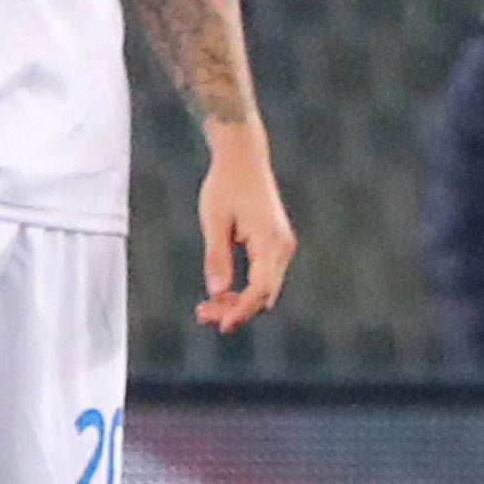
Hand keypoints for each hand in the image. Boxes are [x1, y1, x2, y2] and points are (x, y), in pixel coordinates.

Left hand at [193, 132, 294, 333]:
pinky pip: (263, 275)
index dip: (241, 310)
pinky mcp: (274, 244)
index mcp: (270, 242)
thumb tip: (216, 292)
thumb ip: (216, 257)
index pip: (260, 288)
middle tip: (201, 315)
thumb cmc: (225, 186)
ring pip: (264, 287)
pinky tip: (220, 294)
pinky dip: (244, 287)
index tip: (221, 324)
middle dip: (236, 309)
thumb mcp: (213, 221)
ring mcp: (281, 246)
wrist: (242, 158)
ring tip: (204, 309)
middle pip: (264, 293)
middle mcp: (282, 247)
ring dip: (239, 301)